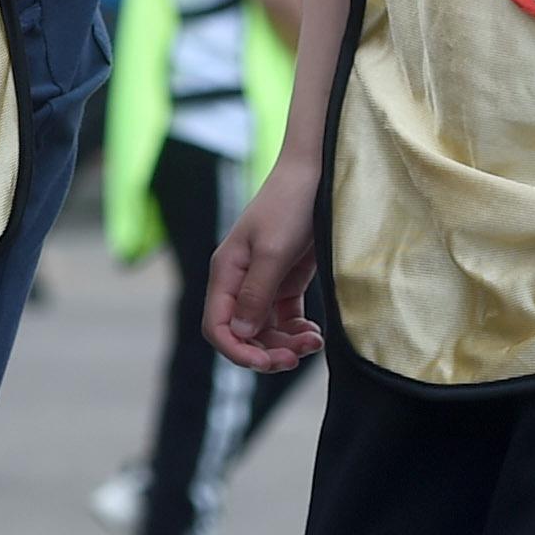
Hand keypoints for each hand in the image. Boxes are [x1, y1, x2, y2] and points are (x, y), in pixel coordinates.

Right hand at [204, 160, 325, 370]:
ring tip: (314, 343)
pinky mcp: (286, 278)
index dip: (237, 351)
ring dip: (285, 343)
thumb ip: (255, 295)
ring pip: (265, 329)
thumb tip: (239, 334)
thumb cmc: (291, 205)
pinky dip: (297, 330)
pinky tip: (314, 333)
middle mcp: (240, 280)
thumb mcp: (272, 251)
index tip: (268, 362)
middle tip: (295, 358)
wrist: (317, 172)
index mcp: (226, 272)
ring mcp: (263, 280)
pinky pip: (285, 317)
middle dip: (266, 351)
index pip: (217, 326)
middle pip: (242, 333)